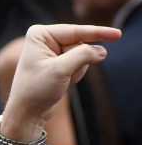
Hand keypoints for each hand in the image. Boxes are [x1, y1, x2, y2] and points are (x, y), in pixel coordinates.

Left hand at [0, 24, 120, 142]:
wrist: (27, 112)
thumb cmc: (36, 89)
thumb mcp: (60, 70)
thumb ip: (83, 56)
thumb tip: (102, 51)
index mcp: (39, 35)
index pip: (75, 31)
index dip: (97, 33)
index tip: (117, 34)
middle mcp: (45, 40)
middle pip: (79, 43)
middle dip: (79, 60)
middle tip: (66, 74)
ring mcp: (51, 51)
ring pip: (81, 54)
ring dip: (77, 69)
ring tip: (61, 80)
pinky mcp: (58, 63)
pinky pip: (78, 63)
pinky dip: (76, 74)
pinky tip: (62, 83)